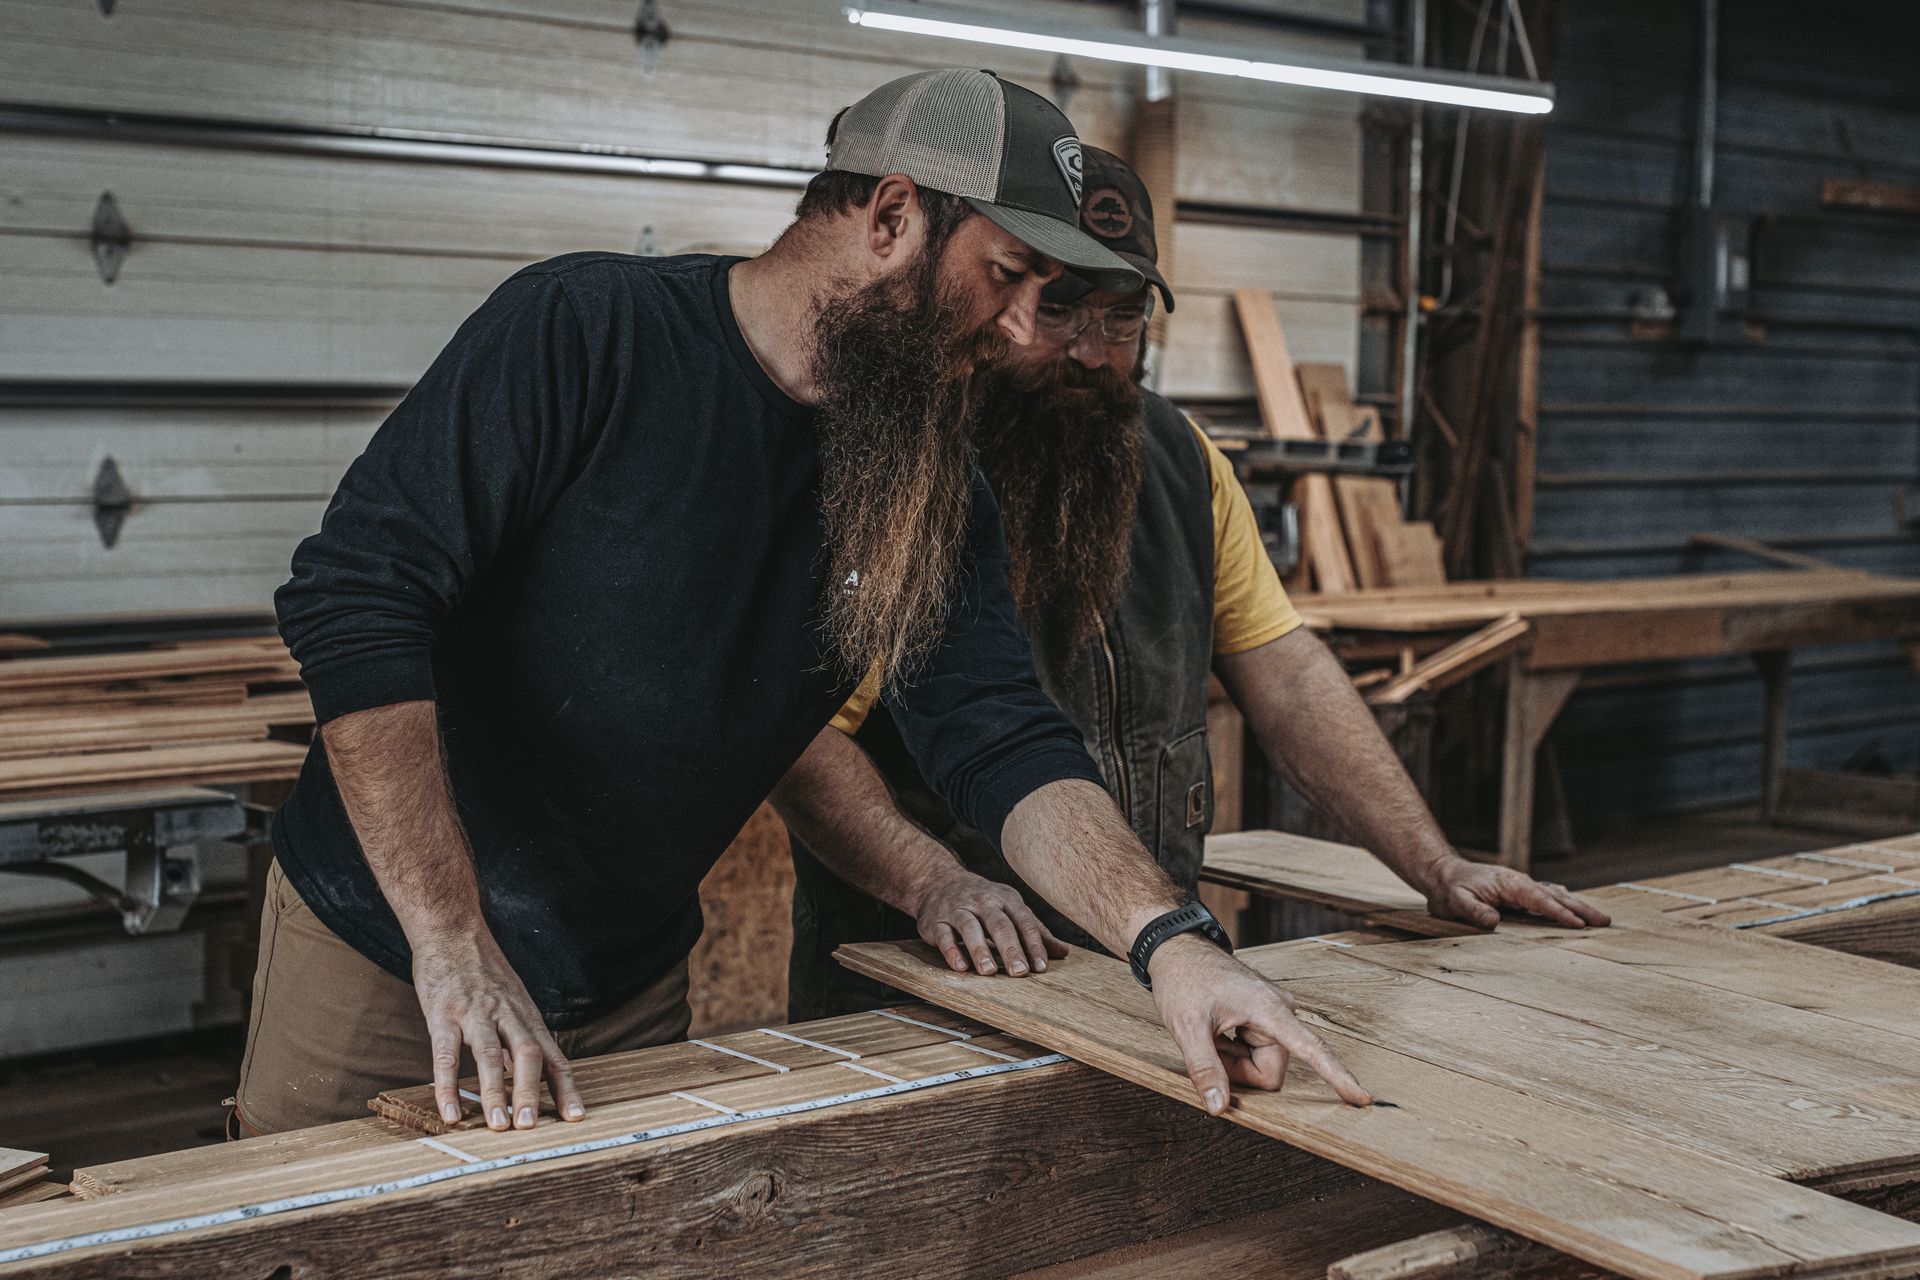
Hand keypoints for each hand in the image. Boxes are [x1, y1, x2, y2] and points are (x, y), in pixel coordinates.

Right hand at [411, 928, 585, 1130]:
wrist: (452, 932)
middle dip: (531, 1094)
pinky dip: (448, 1087)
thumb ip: (518, 1038)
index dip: (566, 1087)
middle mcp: (507, 1016)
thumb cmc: (483, 972)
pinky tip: (451, 1114)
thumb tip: (525, 1077)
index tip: (577, 1117)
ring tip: (499, 1127)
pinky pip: (445, 1055)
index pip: (553, 1056)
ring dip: (496, 1093)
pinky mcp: (443, 1014)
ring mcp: (475, 1014)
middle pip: (528, 1056)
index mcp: (527, 1017)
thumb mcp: (512, 1001)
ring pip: (489, 1056)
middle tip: (531, 1129)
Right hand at [912, 866, 1069, 976]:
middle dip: (1010, 949)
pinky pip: (944, 935)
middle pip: (999, 925)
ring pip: (970, 928)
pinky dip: (951, 951)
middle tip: (1020, 972)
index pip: (1024, 922)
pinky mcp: (936, 921)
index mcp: (1006, 899)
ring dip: (980, 949)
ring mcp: (958, 910)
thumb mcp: (1011, 908)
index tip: (1042, 967)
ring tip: (989, 972)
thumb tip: (1064, 952)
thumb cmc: (983, 901)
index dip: (1034, 945)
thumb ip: (1035, 930)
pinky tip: (961, 967)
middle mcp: (983, 902)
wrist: (938, 882)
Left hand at [1147, 934, 1371, 1113]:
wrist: (1178, 950)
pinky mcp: (1266, 1019)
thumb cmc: (1184, 980)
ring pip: (1262, 1067)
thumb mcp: (1187, 1027)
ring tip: (1212, 1032)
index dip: (1337, 1076)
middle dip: (1238, 1071)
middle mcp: (1281, 1012)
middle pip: (1270, 1073)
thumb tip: (1220, 1109)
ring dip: (1234, 1060)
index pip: (1312, 1049)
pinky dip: (1234, 1052)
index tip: (1361, 1097)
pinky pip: (1257, 1055)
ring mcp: (1275, 1016)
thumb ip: (1205, 1069)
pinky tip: (1218, 1031)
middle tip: (1209, 1046)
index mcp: (1270, 1010)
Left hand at [1420, 858, 1611, 930]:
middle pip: (1555, 895)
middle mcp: (1519, 883)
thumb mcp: (1455, 901)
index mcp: (1508, 884)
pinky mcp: (1518, 892)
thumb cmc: (1449, 889)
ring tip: (1600, 919)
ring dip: (1577, 906)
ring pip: (1554, 895)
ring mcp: (1520, 886)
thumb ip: (1474, 910)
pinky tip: (1573, 908)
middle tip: (1604, 922)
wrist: (1441, 874)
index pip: (1538, 899)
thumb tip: (1494, 921)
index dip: (1559, 912)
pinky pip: (1546, 897)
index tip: (1578, 924)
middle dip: (1580, 909)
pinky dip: (1563, 903)